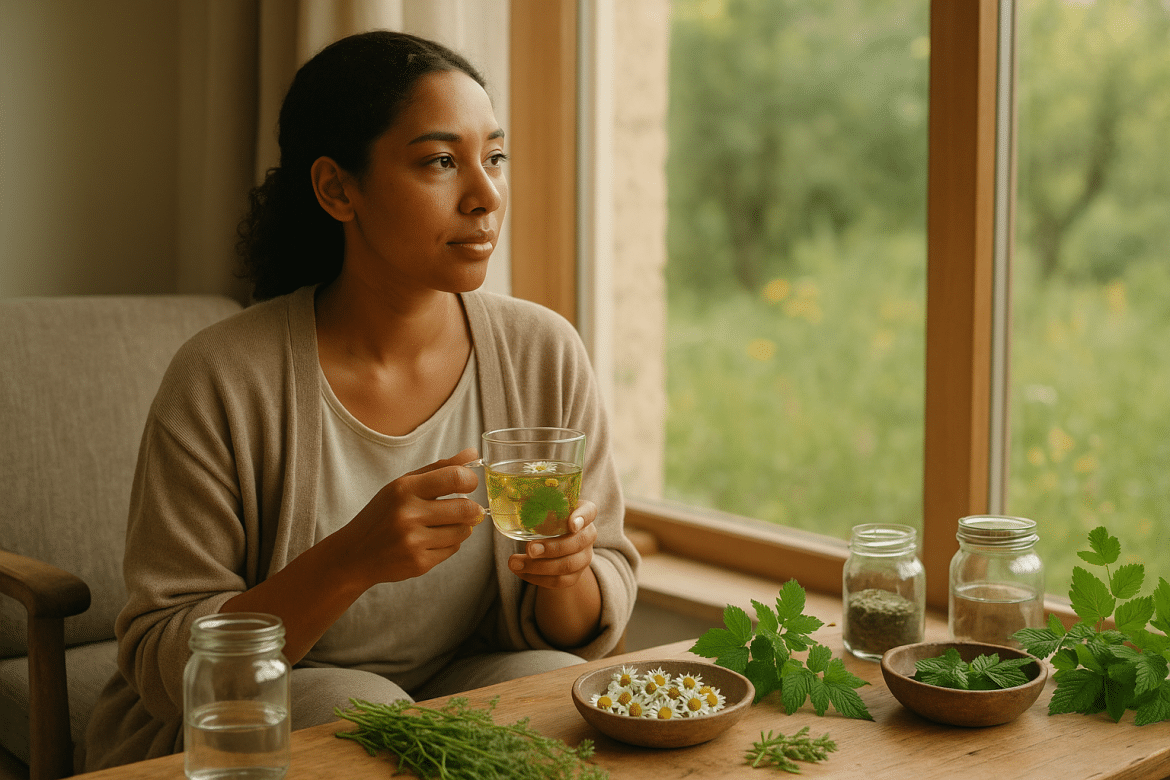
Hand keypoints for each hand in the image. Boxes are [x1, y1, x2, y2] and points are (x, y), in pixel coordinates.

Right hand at [340, 447, 484, 584]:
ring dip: (461, 527)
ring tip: (445, 525)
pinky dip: (449, 543)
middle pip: (465, 508)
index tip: (469, 484)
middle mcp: (408, 514)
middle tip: (466, 509)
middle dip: (472, 509)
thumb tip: (472, 453)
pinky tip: (431, 540)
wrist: (354, 554)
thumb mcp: (404, 485)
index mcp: (404, 489)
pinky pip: (453, 549)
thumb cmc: (383, 514)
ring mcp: (413, 541)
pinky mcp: (419, 563)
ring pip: (463, 531)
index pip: (454, 478)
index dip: (470, 480)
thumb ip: (440, 468)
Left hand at [507, 500, 597, 588]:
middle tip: (529, 548)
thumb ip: (535, 503)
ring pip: (568, 565)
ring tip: (514, 562)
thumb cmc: (548, 520)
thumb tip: (513, 499)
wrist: (555, 546)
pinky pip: (559, 581)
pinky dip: (537, 578)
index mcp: (582, 513)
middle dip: (552, 548)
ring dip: (539, 566)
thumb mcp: (544, 509)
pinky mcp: (575, 575)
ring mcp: (584, 557)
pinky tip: (520, 571)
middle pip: (578, 543)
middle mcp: (588, 535)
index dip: (582, 517)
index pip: (590, 511)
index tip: (571, 524)